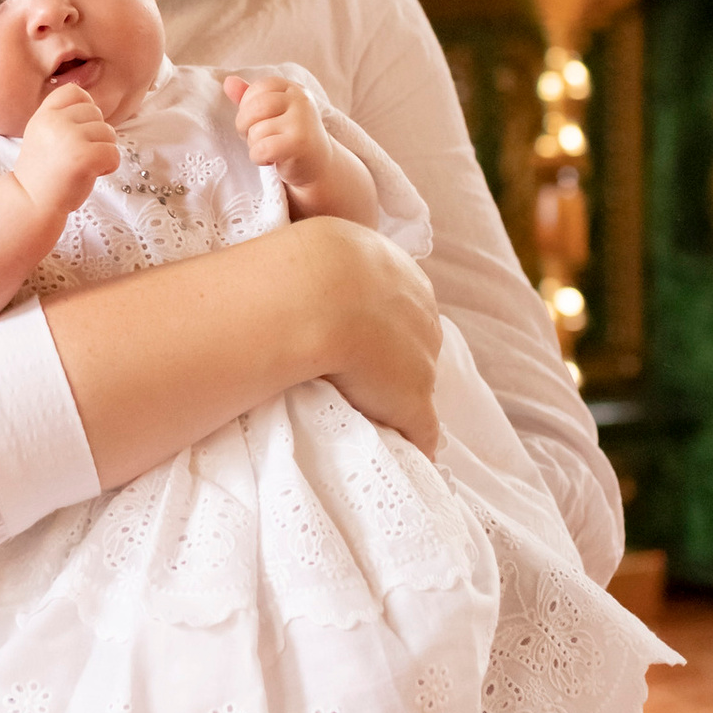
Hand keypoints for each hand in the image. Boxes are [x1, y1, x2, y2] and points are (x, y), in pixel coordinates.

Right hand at [17, 81, 119, 226]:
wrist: (31, 203)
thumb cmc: (43, 171)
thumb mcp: (43, 133)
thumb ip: (63, 117)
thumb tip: (94, 105)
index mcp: (44, 114)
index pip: (75, 91)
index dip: (84, 108)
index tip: (77, 130)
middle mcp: (55, 121)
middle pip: (96, 113)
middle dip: (95, 134)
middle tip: (77, 155)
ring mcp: (69, 138)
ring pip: (109, 132)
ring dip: (103, 150)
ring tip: (83, 166)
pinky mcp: (84, 156)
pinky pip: (114, 153)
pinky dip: (109, 166)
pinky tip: (91, 173)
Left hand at [225, 69, 329, 200]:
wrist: (318, 165)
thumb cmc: (290, 136)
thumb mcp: (273, 113)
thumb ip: (251, 97)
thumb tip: (228, 82)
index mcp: (294, 89)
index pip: (259, 88)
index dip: (248, 105)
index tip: (257, 120)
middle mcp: (301, 101)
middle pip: (254, 107)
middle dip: (244, 125)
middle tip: (255, 137)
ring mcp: (301, 122)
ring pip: (257, 131)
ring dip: (254, 145)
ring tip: (268, 149)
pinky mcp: (298, 144)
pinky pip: (262, 149)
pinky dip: (258, 158)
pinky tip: (271, 160)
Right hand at [301, 219, 440, 454]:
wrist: (316, 292)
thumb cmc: (300, 264)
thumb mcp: (318, 250)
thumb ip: (320, 267)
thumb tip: (289, 258)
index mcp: (403, 275)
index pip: (399, 308)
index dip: (376, 328)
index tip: (353, 342)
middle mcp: (423, 314)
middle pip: (414, 346)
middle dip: (393, 363)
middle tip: (355, 382)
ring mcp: (422, 361)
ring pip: (415, 388)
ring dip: (394, 404)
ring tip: (364, 420)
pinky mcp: (414, 403)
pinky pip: (421, 434)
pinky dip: (412, 447)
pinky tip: (402, 462)